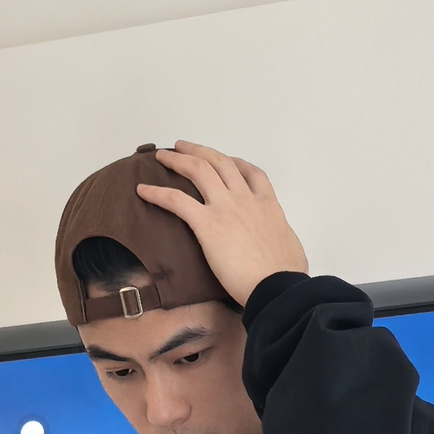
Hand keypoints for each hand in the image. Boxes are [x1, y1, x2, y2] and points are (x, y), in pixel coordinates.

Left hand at [135, 143, 307, 306]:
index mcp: (268, 205)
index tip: (225, 160)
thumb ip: (282, 241)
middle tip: (184, 147)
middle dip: (200, 151)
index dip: (235, 163)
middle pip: (220, 163)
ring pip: (198, 170)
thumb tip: (281, 249)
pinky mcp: (207, 224)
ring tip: (162, 156)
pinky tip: (142, 190)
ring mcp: (226, 208)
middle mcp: (245, 199)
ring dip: (178, 159)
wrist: (277, 286)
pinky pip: (176, 200)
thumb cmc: (287, 275)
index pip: (252, 173)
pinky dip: (157, 192)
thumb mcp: (291, 249)